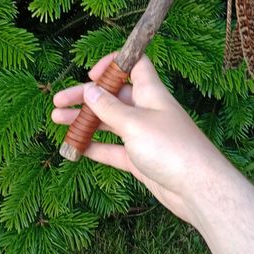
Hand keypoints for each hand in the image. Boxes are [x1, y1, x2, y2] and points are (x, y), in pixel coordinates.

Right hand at [52, 52, 221, 224]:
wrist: (198, 189)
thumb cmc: (170, 148)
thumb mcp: (134, 123)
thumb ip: (109, 108)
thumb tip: (89, 89)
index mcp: (150, 92)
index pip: (133, 66)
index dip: (113, 64)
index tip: (91, 74)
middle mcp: (146, 110)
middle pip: (112, 96)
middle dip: (86, 97)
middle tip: (58, 102)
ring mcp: (143, 135)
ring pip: (109, 123)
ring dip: (85, 120)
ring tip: (56, 120)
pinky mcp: (140, 159)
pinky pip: (112, 149)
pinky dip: (95, 146)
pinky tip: (75, 146)